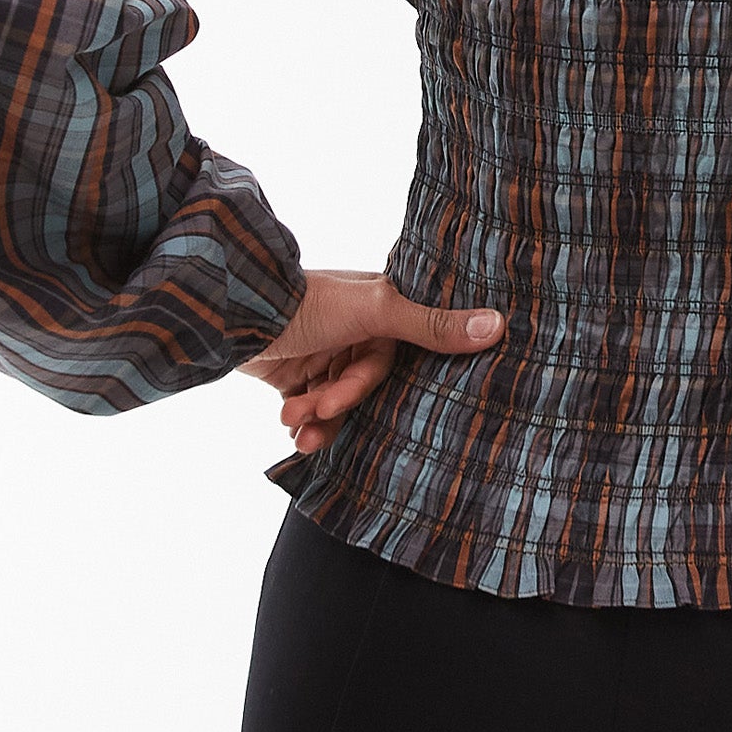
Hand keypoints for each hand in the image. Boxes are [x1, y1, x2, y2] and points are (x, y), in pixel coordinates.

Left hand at [240, 270, 503, 458]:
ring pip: (336, 401)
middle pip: (365, 384)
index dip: (377, 380)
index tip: (364, 398)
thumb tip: (498, 325)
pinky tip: (290, 428)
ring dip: (319, 419)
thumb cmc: (306, 303)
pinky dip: (303, 424)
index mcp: (377, 308)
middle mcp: (352, 330)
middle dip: (341, 404)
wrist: (233, 315)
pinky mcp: (294, 376)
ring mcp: (322, 354)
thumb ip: (431, 325)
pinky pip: (310, 411)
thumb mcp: (375, 310)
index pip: (397, 355)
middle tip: (323, 410)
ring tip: (299, 425)